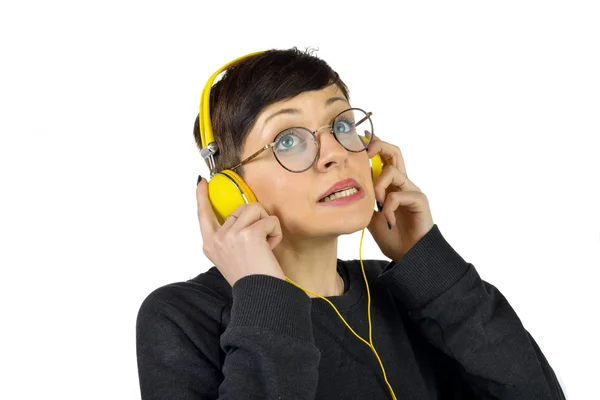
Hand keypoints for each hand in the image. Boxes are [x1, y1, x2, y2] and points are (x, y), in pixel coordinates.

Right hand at [196, 177, 286, 286]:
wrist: (261, 297)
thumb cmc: (252, 280)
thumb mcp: (231, 257)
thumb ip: (229, 237)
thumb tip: (238, 214)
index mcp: (209, 245)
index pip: (203, 215)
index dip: (202, 197)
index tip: (201, 182)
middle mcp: (216, 239)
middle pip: (240, 208)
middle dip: (256, 221)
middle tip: (258, 245)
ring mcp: (230, 235)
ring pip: (255, 209)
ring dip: (266, 225)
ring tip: (265, 246)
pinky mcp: (248, 234)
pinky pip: (269, 220)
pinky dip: (276, 233)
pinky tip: (271, 248)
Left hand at [366, 135, 433, 260]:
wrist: (409, 256)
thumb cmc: (392, 237)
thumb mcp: (370, 218)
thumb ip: (364, 202)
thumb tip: (346, 192)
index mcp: (390, 185)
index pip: (383, 158)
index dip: (373, 146)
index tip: (359, 140)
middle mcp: (402, 184)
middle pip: (394, 153)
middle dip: (378, 147)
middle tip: (365, 153)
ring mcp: (412, 191)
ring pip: (394, 172)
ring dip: (379, 185)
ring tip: (377, 202)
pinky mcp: (419, 200)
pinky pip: (400, 194)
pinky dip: (390, 205)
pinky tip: (389, 219)